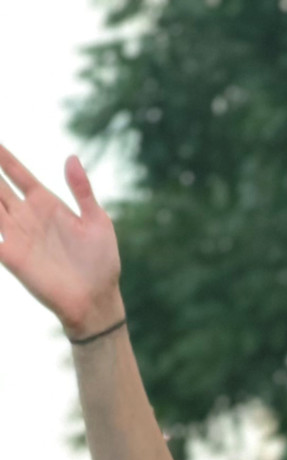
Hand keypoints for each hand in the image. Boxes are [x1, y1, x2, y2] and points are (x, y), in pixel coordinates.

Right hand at [0, 147, 121, 337]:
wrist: (97, 301)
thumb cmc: (102, 263)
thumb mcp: (97, 222)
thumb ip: (82, 190)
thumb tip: (72, 157)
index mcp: (46, 204)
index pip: (18, 174)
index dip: (4, 157)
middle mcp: (27, 216)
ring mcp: (17, 235)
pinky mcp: (11, 256)